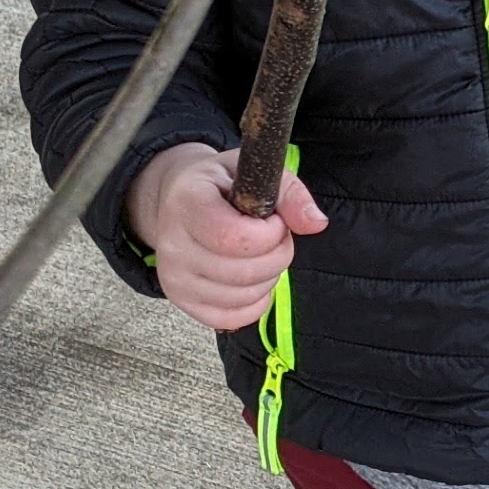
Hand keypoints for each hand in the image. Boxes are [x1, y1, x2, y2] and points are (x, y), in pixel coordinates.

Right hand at [126, 141, 327, 330]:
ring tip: (260, 253)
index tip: (275, 221)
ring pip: (242, 297)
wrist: (174, 198)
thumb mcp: (252, 171)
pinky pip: (231, 318)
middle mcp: (171, 243)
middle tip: (275, 238)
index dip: (270, 234)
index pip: (233, 237)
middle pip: (243, 272)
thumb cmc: (218, 183)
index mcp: (186, 202)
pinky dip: (254, 302)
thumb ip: (290, 193)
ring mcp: (173, 277)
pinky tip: (253, 278)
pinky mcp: (180, 301)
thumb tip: (316, 223)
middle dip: (277, 256)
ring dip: (268, 277)